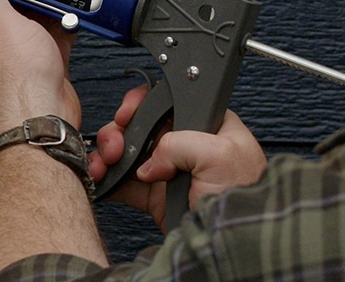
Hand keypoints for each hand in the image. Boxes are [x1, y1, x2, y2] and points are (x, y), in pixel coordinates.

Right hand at [88, 85, 266, 232]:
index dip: (143, 104)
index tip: (127, 114)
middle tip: (115, 147)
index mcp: (207, 126)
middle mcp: (187, 145)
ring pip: (128, 153)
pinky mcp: (156, 196)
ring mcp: (170, 171)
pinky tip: (102, 179)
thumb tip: (151, 162)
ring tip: (102, 165)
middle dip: (120, 133)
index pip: (168, 102)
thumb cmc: (242, 197)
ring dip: (109, 156)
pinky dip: (109, 180)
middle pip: (141, 126)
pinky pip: (125, 182)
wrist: (232, 242)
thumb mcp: (219, 154)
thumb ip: (180, 142)